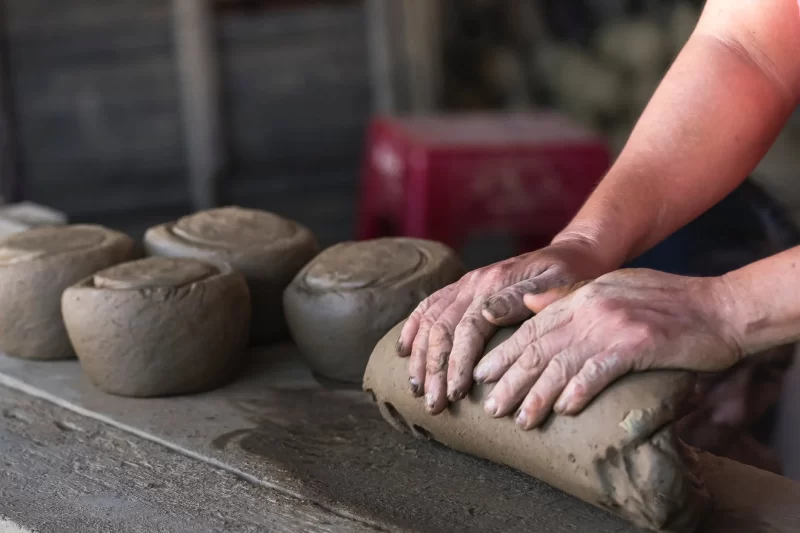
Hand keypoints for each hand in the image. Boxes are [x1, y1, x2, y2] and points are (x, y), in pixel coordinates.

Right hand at [396, 238, 609, 414]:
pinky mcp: (461, 288)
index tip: (456, 395)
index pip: (467, 329)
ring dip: (420, 357)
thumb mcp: (559, 283)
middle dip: (434, 370)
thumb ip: (523, 297)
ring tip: (417, 390)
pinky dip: (412, 329)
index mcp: (494, 284)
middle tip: (434, 404)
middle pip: (442, 329)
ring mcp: (464, 284)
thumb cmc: (572, 275)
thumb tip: (486, 314)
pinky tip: (404, 352)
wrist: (572, 253)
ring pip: (429, 321)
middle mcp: (473, 282)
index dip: (458, 363)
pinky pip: (428, 306)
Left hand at [476, 268, 744, 429]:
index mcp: (581, 295)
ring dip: (537, 395)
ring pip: (561, 363)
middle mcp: (590, 307)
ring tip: (521, 420)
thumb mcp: (612, 288)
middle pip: (539, 348)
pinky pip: (598, 370)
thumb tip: (528, 303)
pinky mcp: (636, 343)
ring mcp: (612, 324)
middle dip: (510, 380)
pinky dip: (578, 391)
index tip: (482, 376)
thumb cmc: (667, 301)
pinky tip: (563, 410)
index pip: (532, 327)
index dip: (505, 353)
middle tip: (491, 407)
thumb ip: (569, 296)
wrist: (720, 307)